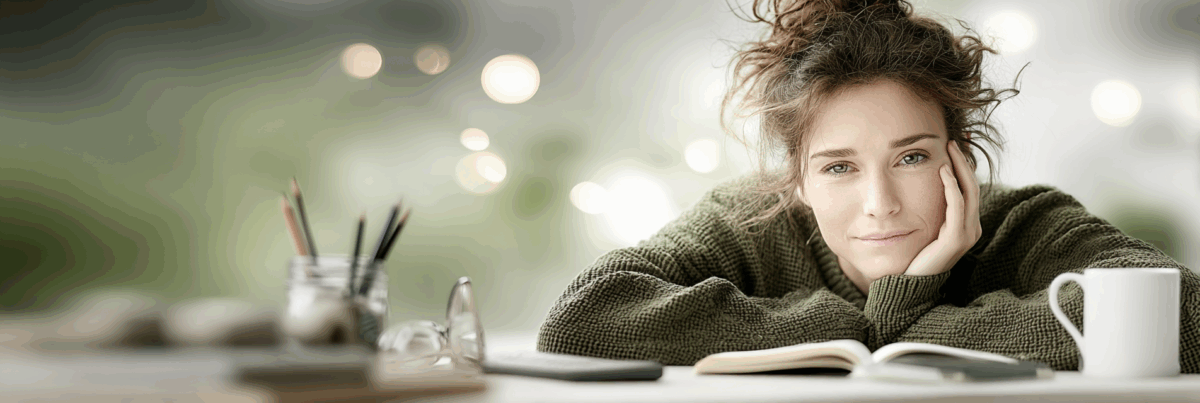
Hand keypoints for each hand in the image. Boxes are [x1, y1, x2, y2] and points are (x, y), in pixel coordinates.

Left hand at [903, 140, 981, 276]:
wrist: (908, 285)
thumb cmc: (913, 255)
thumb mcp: (924, 226)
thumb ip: (930, 209)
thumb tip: (923, 183)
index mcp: (966, 225)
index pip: (970, 189)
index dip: (964, 166)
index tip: (954, 144)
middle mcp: (971, 229)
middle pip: (973, 187)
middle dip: (964, 161)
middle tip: (955, 139)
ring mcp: (966, 235)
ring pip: (969, 193)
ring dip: (960, 168)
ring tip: (950, 149)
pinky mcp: (956, 240)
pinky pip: (957, 207)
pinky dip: (951, 187)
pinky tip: (943, 172)